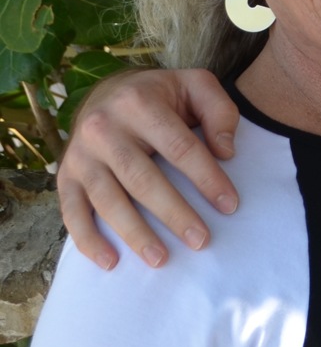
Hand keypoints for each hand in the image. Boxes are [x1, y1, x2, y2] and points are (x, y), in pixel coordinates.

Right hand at [58, 67, 240, 268]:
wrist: (107, 92)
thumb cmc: (161, 95)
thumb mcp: (196, 86)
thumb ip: (219, 112)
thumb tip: (226, 152)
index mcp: (139, 104)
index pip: (180, 147)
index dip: (207, 178)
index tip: (229, 205)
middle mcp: (104, 129)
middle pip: (143, 180)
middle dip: (174, 214)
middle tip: (201, 241)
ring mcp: (81, 155)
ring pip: (108, 201)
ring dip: (135, 234)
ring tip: (161, 259)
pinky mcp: (65, 176)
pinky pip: (72, 212)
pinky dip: (88, 239)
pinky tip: (110, 260)